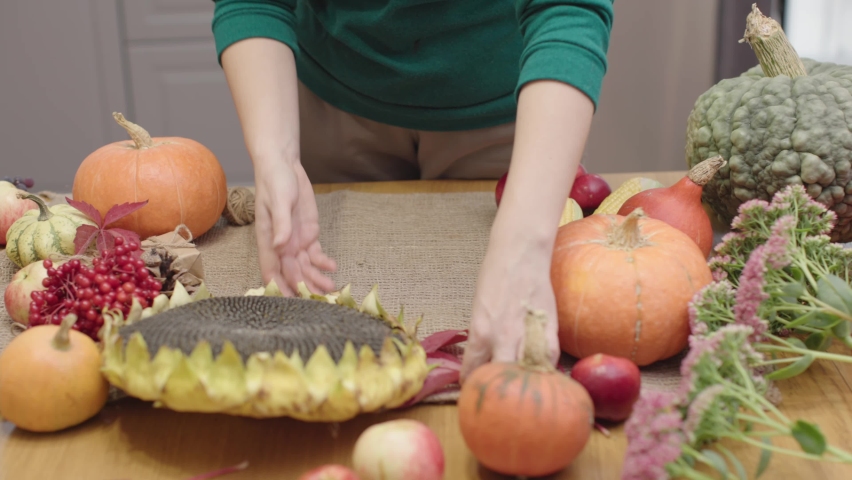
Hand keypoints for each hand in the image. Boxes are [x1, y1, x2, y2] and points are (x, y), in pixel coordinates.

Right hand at [253, 159, 336, 295]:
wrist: (284, 166)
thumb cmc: (275, 182)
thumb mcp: (279, 200)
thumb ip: (281, 224)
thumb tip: (280, 245)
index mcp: (268, 240)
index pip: (271, 269)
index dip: (279, 286)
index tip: (290, 300)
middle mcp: (282, 245)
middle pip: (292, 273)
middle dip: (303, 287)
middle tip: (318, 300)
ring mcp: (296, 241)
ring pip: (306, 268)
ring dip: (316, 279)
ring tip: (331, 288)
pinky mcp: (309, 235)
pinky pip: (316, 255)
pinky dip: (324, 263)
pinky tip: (332, 267)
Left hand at [460, 230, 560, 382]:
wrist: (520, 254)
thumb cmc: (494, 277)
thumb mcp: (478, 310)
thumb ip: (482, 337)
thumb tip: (483, 360)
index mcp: (480, 333)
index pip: (473, 372)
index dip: (473, 384)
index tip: (475, 389)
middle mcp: (503, 338)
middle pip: (499, 380)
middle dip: (497, 391)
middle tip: (497, 396)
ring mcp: (528, 335)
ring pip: (526, 375)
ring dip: (522, 383)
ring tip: (520, 390)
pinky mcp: (549, 330)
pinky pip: (548, 360)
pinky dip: (543, 369)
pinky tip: (539, 373)